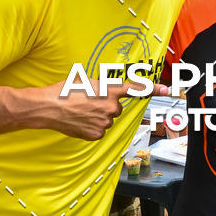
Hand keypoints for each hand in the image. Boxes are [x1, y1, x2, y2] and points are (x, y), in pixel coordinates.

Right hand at [45, 80, 168, 139]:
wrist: (48, 107)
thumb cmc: (64, 91)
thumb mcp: (86, 81)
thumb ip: (103, 86)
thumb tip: (107, 92)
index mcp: (110, 90)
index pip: (135, 89)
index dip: (153, 89)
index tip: (167, 90)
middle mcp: (111, 107)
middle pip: (116, 108)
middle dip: (106, 105)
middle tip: (88, 102)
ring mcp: (105, 122)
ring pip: (107, 120)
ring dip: (98, 116)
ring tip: (80, 111)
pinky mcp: (97, 134)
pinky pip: (100, 130)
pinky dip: (91, 126)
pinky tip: (79, 121)